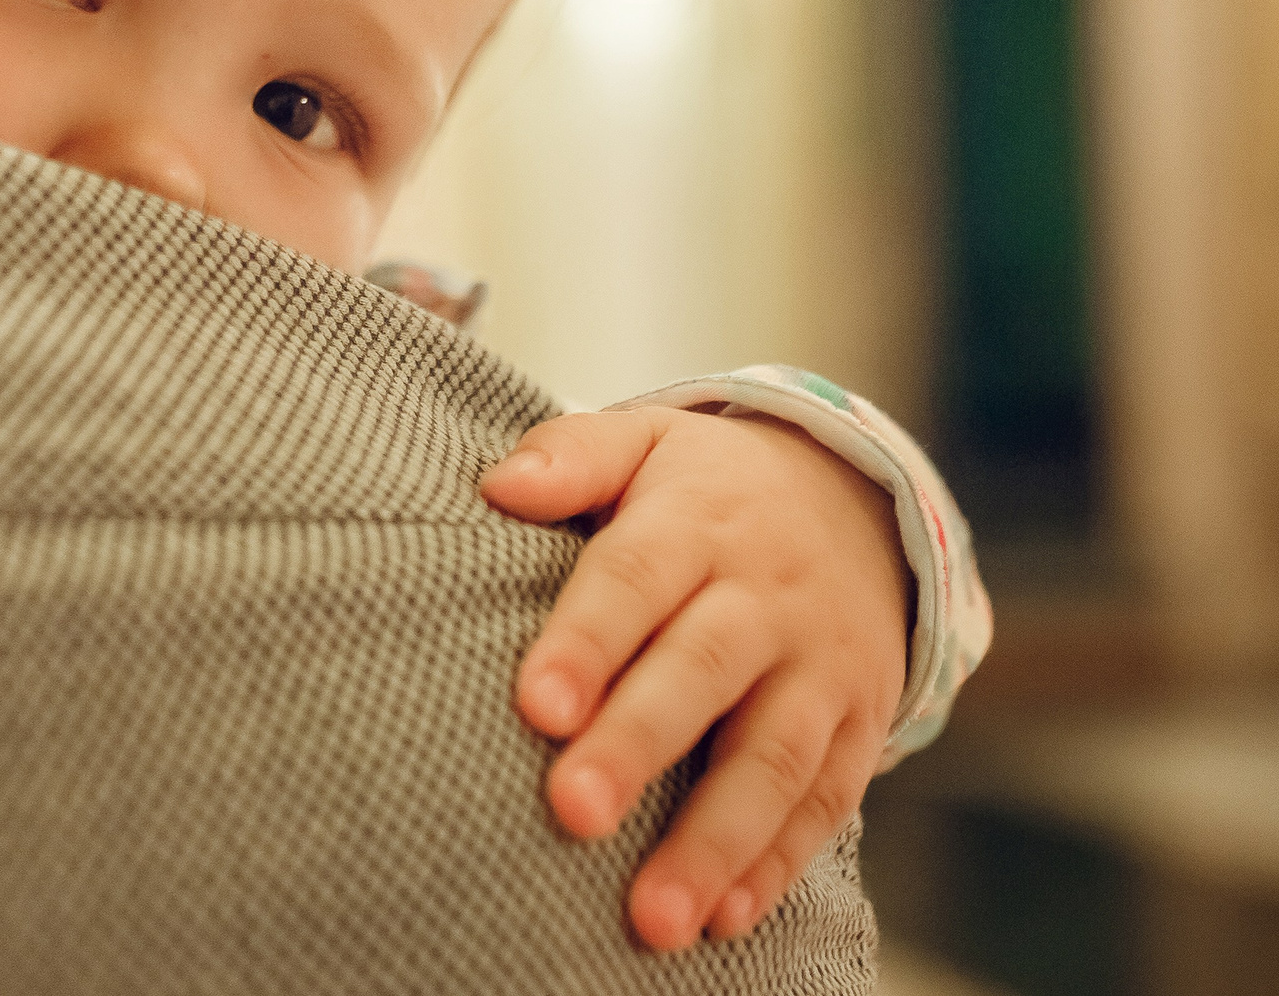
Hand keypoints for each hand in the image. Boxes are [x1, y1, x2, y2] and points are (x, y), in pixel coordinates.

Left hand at [480, 406, 907, 951]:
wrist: (854, 497)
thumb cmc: (706, 486)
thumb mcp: (646, 441)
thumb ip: (572, 456)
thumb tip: (499, 485)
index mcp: (698, 523)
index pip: (635, 580)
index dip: (587, 643)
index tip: (535, 707)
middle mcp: (765, 598)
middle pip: (702, 673)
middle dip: (639, 747)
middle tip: (574, 813)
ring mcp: (820, 666)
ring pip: (772, 756)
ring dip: (714, 840)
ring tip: (655, 916)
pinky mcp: (860, 721)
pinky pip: (825, 799)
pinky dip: (778, 864)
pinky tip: (725, 918)